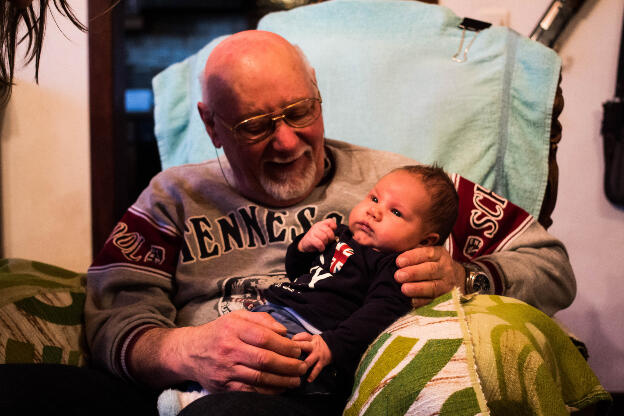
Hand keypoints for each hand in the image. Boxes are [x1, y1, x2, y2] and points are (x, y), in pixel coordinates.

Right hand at [141, 310, 307, 393]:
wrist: (189, 352)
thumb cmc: (218, 332)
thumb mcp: (236, 317)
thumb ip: (261, 319)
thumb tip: (284, 330)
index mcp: (233, 329)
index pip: (265, 338)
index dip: (285, 345)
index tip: (297, 350)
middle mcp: (228, 349)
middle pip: (264, 359)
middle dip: (288, 365)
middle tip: (302, 366)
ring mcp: (225, 370)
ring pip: (259, 378)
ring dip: (282, 380)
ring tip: (296, 379)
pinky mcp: (223, 386)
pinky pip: (250, 391)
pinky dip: (268, 392)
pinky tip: (280, 388)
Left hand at [292, 332, 331, 381]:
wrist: (334, 346)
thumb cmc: (318, 343)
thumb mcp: (312, 338)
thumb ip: (301, 339)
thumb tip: (287, 343)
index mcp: (311, 339)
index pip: (302, 336)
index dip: (294, 339)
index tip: (286, 344)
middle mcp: (314, 346)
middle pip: (304, 346)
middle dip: (296, 351)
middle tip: (287, 356)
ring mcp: (318, 354)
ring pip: (309, 360)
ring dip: (303, 365)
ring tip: (296, 370)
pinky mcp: (322, 362)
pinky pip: (317, 369)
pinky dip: (313, 375)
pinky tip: (308, 380)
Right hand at [298, 218, 336, 251]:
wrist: (304, 245)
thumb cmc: (316, 240)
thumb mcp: (323, 234)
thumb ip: (329, 233)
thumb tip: (337, 237)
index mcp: (321, 224)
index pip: (330, 221)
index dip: (333, 227)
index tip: (332, 233)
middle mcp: (317, 226)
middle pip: (328, 231)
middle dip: (330, 238)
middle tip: (328, 242)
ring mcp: (313, 232)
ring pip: (324, 237)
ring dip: (325, 243)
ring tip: (323, 245)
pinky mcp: (310, 239)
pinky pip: (319, 243)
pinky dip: (321, 248)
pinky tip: (320, 249)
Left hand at [394, 246, 465, 307]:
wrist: (450, 276)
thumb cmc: (429, 261)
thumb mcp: (424, 251)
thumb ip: (411, 250)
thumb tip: (392, 248)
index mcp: (439, 253)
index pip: (427, 253)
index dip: (412, 257)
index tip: (398, 262)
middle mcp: (445, 268)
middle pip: (431, 270)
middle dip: (413, 273)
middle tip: (398, 276)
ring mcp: (446, 283)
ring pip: (433, 286)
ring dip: (417, 288)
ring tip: (404, 289)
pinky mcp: (444, 296)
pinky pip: (432, 300)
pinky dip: (421, 301)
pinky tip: (410, 301)